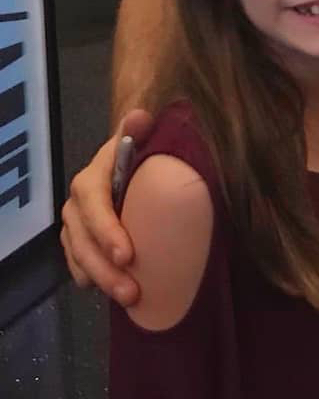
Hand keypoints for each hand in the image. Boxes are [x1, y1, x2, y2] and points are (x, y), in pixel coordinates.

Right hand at [60, 109, 153, 304]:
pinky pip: (77, 262)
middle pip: (82, 237)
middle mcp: (80, 199)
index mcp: (94, 175)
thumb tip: (138, 116)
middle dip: (104, 266)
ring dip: (100, 278)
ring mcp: (77, 221)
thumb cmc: (146, 152)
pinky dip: (89, 277)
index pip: (93, 202)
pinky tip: (104, 292)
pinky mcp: (80, 238)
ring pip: (78, 254)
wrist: (140, 164)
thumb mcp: (145, 138)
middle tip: (131, 290)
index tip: (127, 255)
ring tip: (129, 297)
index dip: (106, 229)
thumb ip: (140, 130)